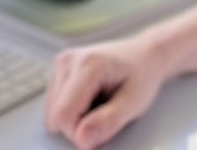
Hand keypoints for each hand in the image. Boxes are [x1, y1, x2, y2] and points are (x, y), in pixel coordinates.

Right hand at [44, 35, 169, 148]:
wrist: (144, 55)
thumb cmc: (142, 76)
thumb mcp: (134, 103)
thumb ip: (109, 122)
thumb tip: (82, 140)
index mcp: (87, 65)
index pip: (64, 116)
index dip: (81, 134)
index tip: (104, 128)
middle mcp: (68, 60)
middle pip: (55, 116)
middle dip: (78, 126)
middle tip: (105, 112)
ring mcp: (61, 63)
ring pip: (52, 113)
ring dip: (75, 117)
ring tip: (99, 102)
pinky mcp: (58, 69)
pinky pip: (54, 105)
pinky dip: (72, 109)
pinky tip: (90, 98)